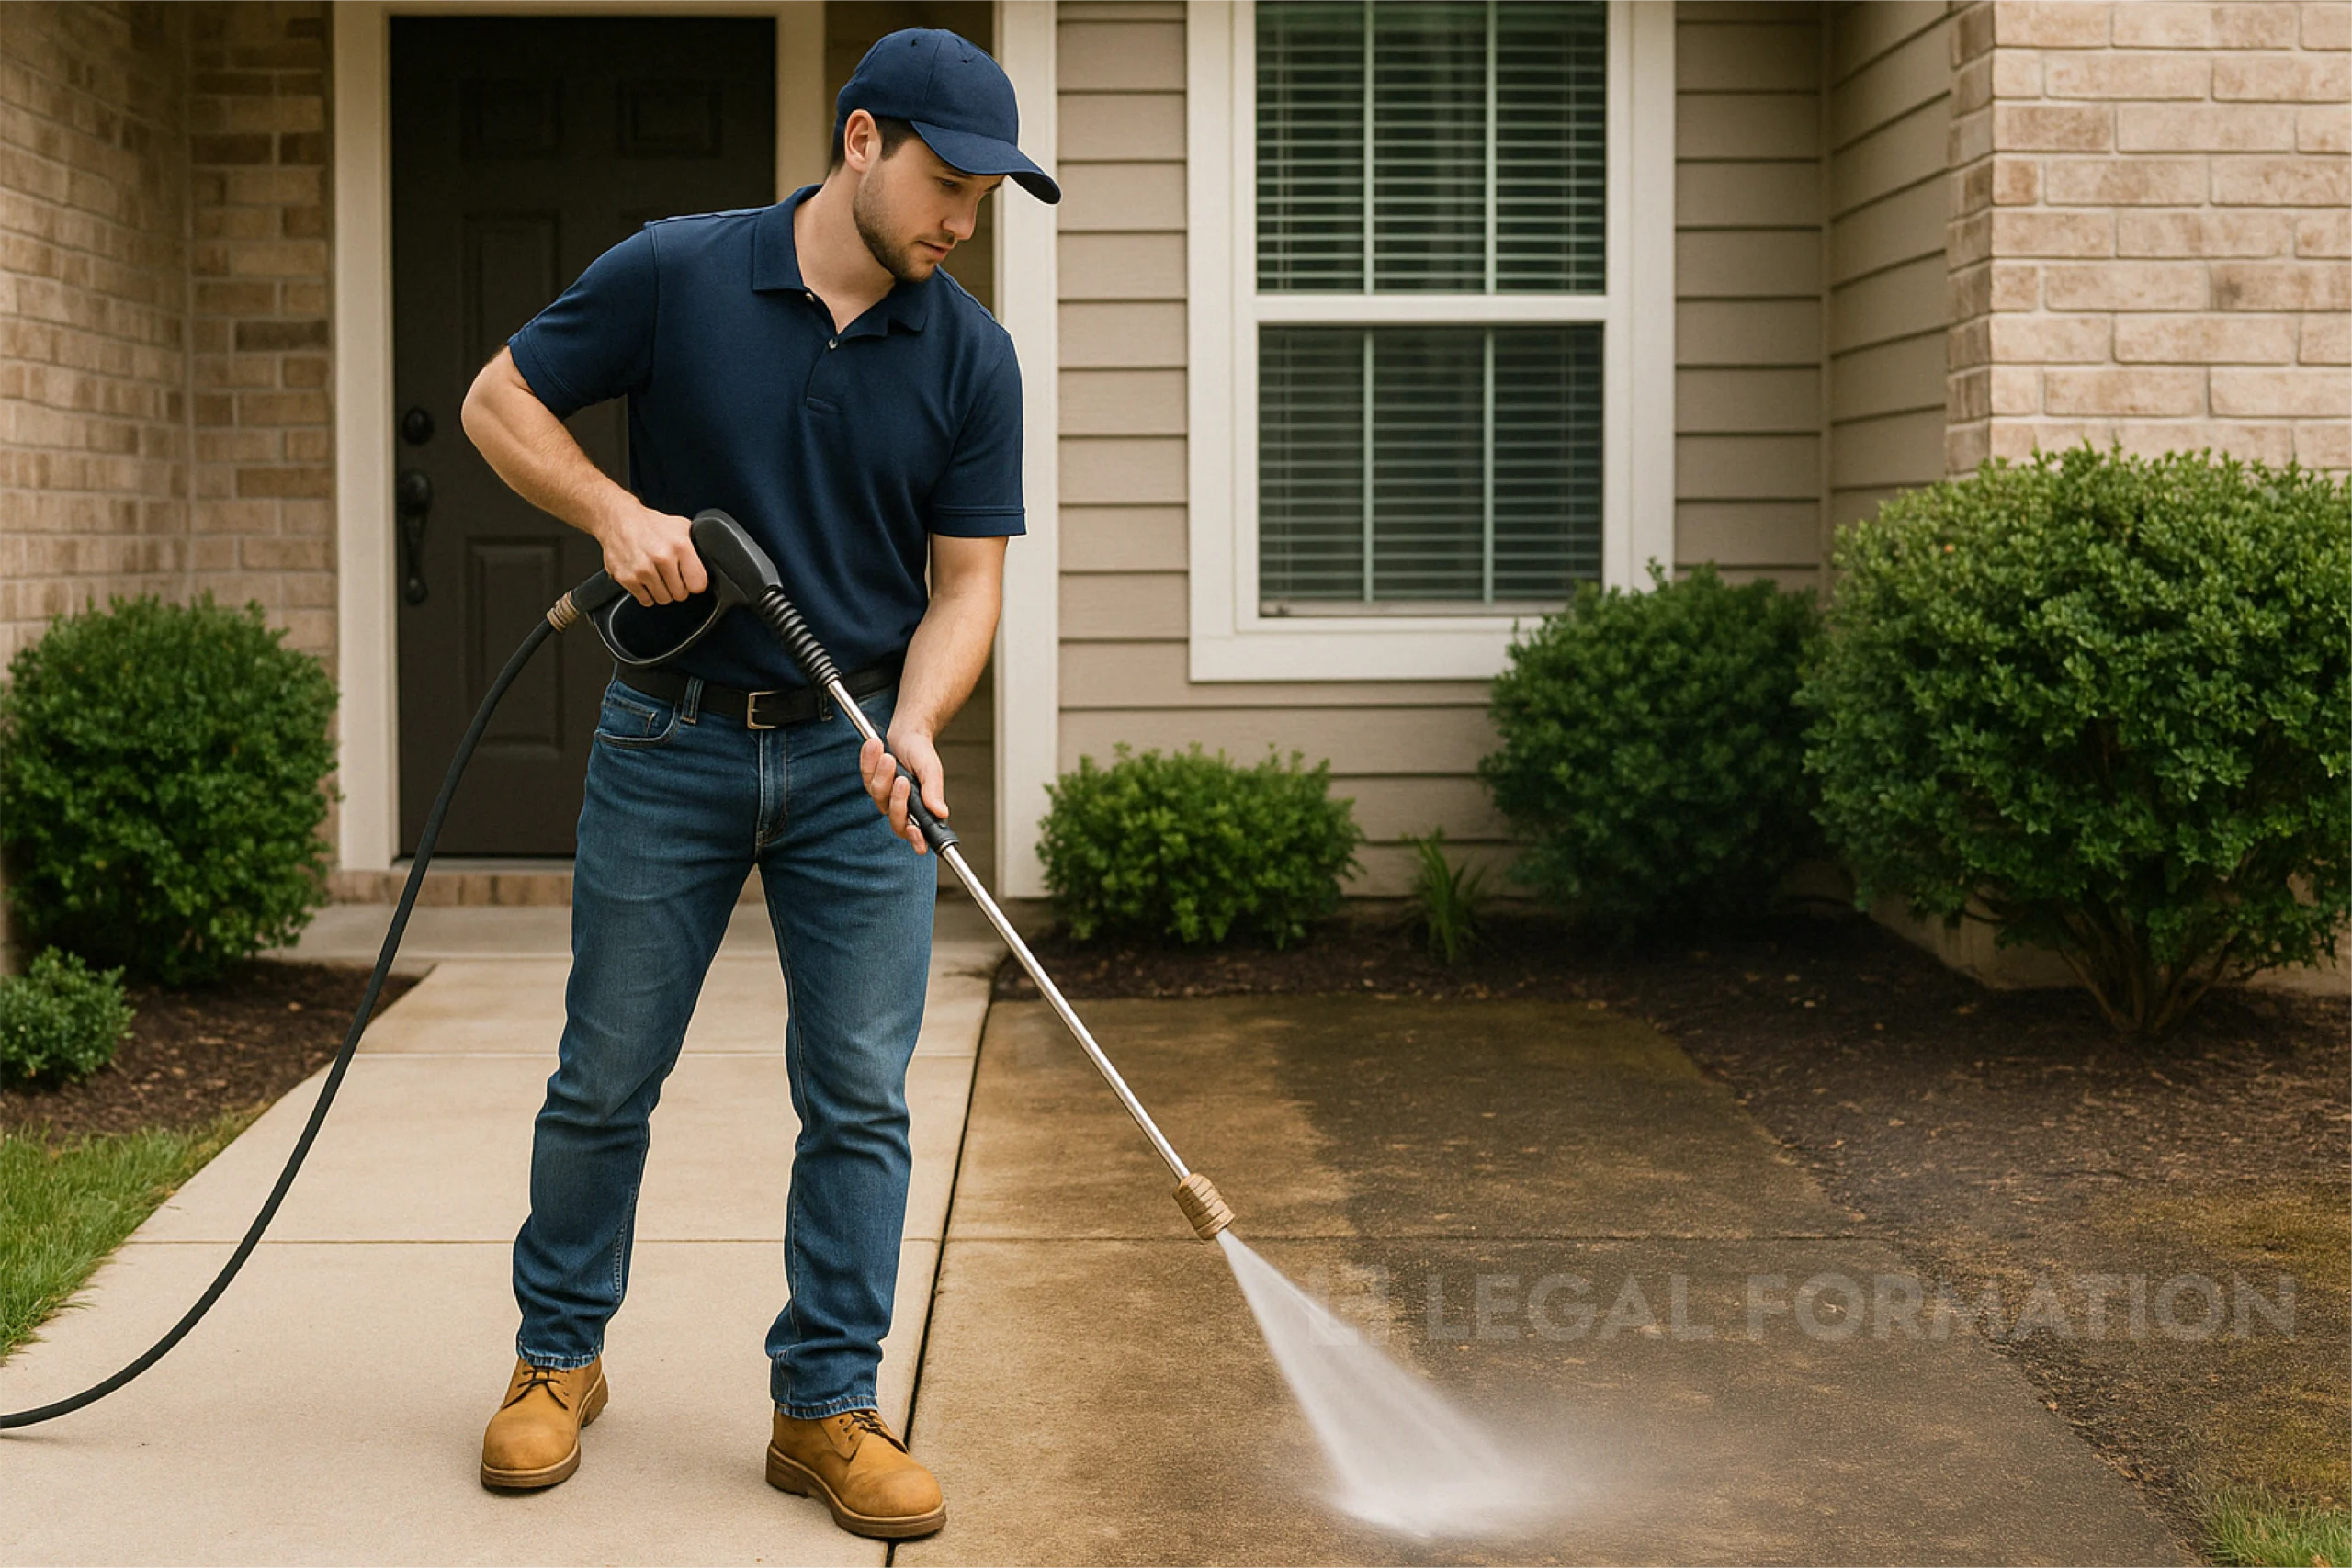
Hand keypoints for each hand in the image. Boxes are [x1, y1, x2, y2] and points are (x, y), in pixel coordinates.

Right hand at [596, 501, 707, 605]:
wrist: (618, 519)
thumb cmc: (651, 525)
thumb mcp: (681, 527)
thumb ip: (696, 546)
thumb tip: (711, 561)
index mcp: (679, 546)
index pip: (698, 584)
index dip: (695, 583)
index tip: (690, 579)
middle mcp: (662, 557)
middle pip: (680, 595)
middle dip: (678, 588)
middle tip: (671, 576)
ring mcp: (642, 569)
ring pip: (663, 599)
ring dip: (662, 591)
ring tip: (658, 576)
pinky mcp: (626, 578)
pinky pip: (645, 600)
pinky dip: (646, 594)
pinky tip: (645, 579)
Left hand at [860, 726, 947, 853]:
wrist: (908, 734)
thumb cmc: (921, 753)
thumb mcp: (931, 769)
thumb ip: (934, 790)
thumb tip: (941, 812)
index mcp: (921, 809)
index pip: (918, 834)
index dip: (916, 839)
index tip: (914, 830)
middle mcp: (902, 807)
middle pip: (896, 819)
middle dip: (897, 799)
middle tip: (902, 780)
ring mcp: (885, 797)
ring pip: (878, 795)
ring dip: (882, 774)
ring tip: (889, 756)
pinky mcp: (871, 783)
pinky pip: (866, 777)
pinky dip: (869, 762)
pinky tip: (874, 747)